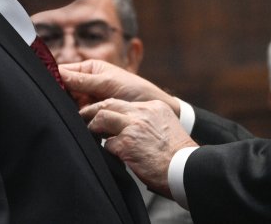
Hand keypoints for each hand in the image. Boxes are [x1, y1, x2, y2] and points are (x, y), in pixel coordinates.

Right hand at [60, 59, 179, 113]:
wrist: (151, 114)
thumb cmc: (136, 91)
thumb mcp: (108, 83)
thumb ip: (83, 80)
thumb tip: (57, 72)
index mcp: (89, 69)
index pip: (63, 71)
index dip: (54, 79)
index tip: (48, 89)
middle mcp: (86, 83)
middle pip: (63, 89)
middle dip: (61, 97)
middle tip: (61, 104)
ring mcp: (88, 100)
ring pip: (68, 105)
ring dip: (68, 110)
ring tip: (70, 114)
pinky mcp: (92, 115)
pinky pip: (78, 117)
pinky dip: (76, 120)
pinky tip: (76, 123)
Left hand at [81, 98, 197, 197]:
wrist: (189, 169)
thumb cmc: (179, 156)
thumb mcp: (167, 128)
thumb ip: (149, 123)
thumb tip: (132, 130)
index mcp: (154, 107)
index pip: (123, 102)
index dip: (108, 108)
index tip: (99, 113)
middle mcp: (143, 112)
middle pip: (108, 104)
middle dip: (92, 110)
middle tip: (81, 117)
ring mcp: (134, 126)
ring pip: (102, 118)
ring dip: (93, 127)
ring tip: (88, 135)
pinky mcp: (127, 144)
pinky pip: (106, 144)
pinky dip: (105, 150)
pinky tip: (108, 156)